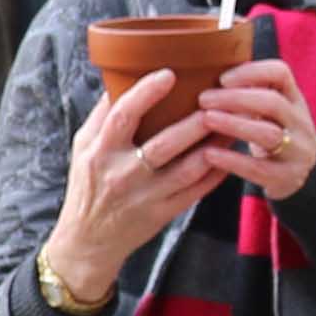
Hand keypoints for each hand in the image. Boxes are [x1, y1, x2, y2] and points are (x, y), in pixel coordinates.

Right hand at [40, 71, 233, 308]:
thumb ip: (102, 115)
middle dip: (195, 122)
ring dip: (214, 145)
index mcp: (100, 152)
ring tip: (233, 122)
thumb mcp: (82, 148)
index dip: (146, 93)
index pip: (122, 116)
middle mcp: (123, 174)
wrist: (87, 241)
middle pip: (164, 144)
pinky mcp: (163, 214)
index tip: (169, 74)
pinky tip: (230, 153)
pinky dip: (216, 172)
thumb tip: (122, 76)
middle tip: (219, 98)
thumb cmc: (87, 186)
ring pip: (188, 168)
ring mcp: (146, 196)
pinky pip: (197, 190)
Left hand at [190, 61, 315, 202]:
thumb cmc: (268, 136)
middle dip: (236, 98)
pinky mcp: (287, 177)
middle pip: (273, 102)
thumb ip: (249, 92)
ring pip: (268, 133)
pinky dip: (232, 159)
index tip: (222, 78)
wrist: (293, 178)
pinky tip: (208, 153)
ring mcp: (298, 151)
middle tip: (203, 99)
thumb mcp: (267, 112)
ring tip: (205, 119)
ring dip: (234, 124)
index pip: (281, 73)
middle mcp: (301, 123)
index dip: (252, 72)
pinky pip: (259, 168)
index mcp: (294, 100)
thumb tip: (204, 67)